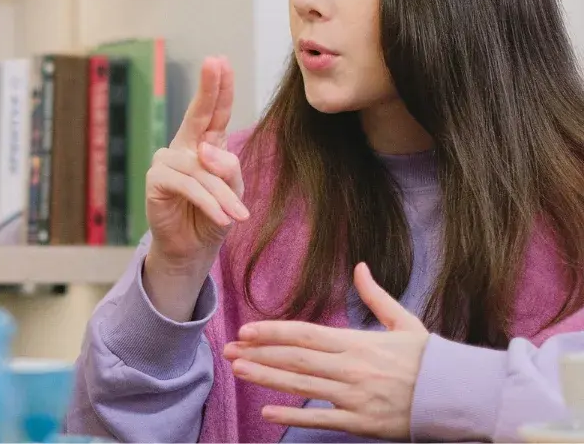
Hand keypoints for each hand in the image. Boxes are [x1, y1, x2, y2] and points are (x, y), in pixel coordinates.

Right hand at [145, 55, 246, 268]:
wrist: (192, 250)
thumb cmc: (213, 217)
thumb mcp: (233, 192)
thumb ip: (228, 169)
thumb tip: (205, 149)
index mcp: (205, 145)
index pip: (214, 113)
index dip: (218, 87)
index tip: (220, 61)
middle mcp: (184, 148)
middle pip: (197, 115)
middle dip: (208, 89)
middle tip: (214, 62)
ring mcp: (167, 162)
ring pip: (202, 170)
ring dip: (223, 196)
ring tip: (239, 216)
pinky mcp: (156, 181)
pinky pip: (189, 186)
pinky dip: (209, 203)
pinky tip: (223, 219)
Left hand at [222, 263, 430, 440]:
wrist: (461, 395)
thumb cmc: (430, 358)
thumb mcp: (405, 321)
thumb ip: (375, 296)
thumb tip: (359, 267)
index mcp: (359, 342)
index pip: (306, 333)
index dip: (273, 331)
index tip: (246, 329)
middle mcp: (352, 367)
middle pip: (296, 358)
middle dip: (259, 353)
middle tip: (229, 351)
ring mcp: (356, 396)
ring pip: (302, 385)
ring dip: (267, 378)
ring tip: (239, 370)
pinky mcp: (363, 423)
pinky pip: (322, 419)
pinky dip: (293, 416)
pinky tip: (267, 412)